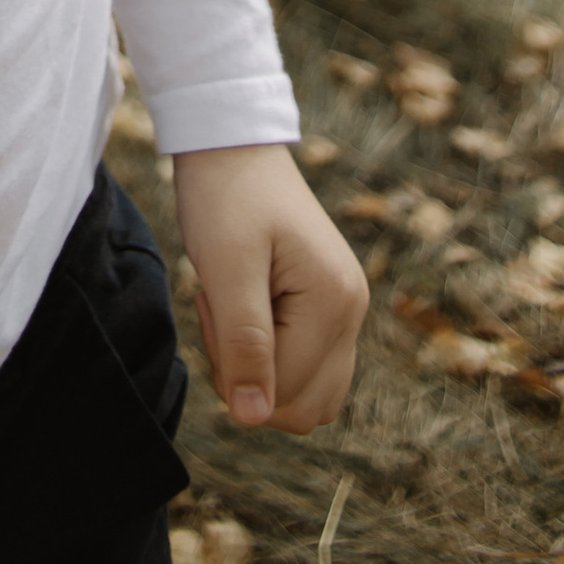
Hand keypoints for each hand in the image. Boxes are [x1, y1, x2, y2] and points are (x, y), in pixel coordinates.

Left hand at [172, 143, 367, 432]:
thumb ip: (243, 345)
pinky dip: (270, 357)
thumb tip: (252, 418)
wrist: (232, 146)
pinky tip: (245, 309)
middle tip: (219, 312)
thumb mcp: (226, 269)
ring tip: (232, 310)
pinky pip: (305, 369)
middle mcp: (354, 312)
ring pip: (306, 396)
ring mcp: (346, 311)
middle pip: (303, 407)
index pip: (285, 394)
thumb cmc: (225, 198)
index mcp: (337, 302)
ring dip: (259, 371)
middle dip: (248, 378)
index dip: (233, 369)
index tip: (209, 304)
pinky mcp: (330, 310)